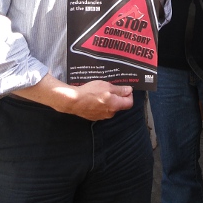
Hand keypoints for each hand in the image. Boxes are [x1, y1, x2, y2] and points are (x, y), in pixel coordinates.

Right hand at [13, 74, 133, 119]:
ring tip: (101, 91)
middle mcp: (110, 113)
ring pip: (110, 107)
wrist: (73, 101)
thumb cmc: (90, 91)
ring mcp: (101, 116)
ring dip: (109, 100)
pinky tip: (94, 97)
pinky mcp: (93, 116)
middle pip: (119, 105)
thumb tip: (130, 90)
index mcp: (115, 106)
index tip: (125, 88)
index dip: (129, 95)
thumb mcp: (106, 86)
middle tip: (111, 87)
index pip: (129, 103)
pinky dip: (101, 104)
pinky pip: (101, 109)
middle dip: (118, 96)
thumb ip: (119, 90)